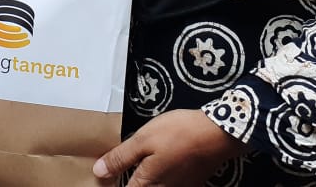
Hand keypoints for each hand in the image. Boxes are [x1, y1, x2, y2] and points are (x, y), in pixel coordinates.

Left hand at [92, 109, 248, 186]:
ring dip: (146, 179)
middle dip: (129, 181)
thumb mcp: (143, 140)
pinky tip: (162, 163)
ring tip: (138, 165)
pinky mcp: (192, 181)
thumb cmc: (178, 133)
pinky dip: (163, 177)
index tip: (105, 178)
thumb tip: (98, 173)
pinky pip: (172, 183)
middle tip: (117, 169)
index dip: (113, 183)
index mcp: (147, 183)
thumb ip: (121, 157)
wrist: (217, 134)